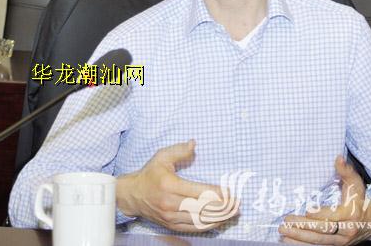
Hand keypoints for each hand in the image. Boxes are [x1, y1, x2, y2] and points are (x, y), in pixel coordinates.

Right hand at [116, 139, 237, 231]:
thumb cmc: (150, 174)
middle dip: (222, 208)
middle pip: (202, 208)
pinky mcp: (171, 225)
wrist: (132, 195)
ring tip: (233, 213)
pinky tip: (219, 221)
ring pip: (199, 221)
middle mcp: (170, 203)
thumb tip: (194, 143)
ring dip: (218, 218)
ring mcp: (170, 217)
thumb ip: (179, 150)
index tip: (230, 192)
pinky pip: (193, 228)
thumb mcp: (162, 156)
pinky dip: (208, 226)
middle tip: (237, 205)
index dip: (217, 194)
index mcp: (170, 185)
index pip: (199, 192)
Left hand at [279, 156, 370, 244]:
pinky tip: (288, 241)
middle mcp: (346, 231)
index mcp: (350, 215)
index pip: (333, 216)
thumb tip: (338, 158)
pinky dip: (302, 245)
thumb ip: (346, 170)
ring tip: (283, 233)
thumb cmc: (360, 199)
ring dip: (299, 239)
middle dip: (303, 227)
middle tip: (286, 222)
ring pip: (319, 242)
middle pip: (323, 231)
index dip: (320, 214)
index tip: (306, 210)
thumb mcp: (355, 183)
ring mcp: (340, 241)